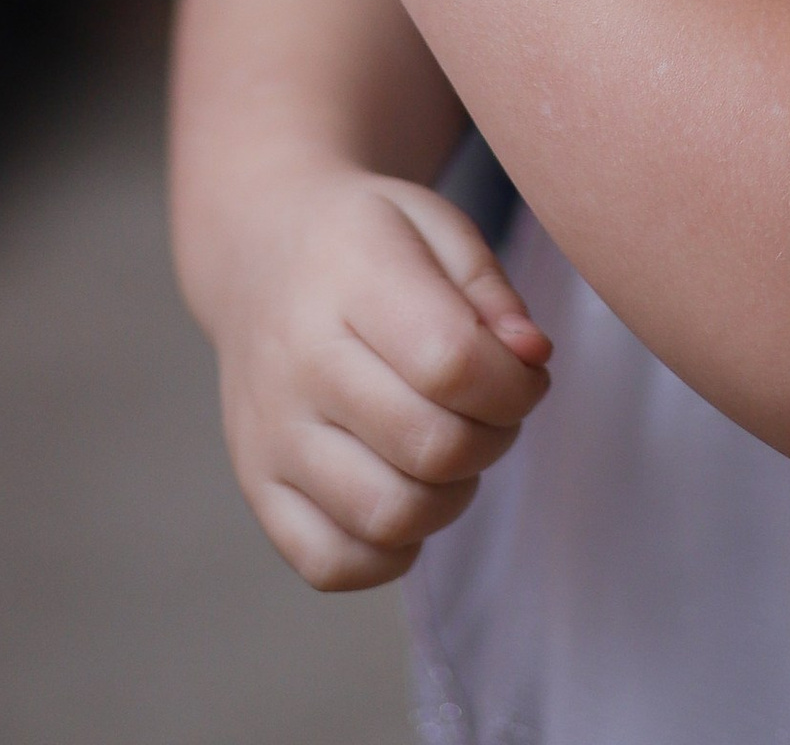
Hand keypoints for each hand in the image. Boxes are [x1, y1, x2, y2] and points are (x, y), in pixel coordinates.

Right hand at [207, 162, 549, 591]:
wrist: (261, 251)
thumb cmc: (365, 243)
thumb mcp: (435, 226)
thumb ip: (491, 291)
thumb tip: (532, 359)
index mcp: (349, 280)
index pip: (454, 364)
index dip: (517, 385)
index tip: (524, 372)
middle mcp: (298, 364)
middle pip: (432, 448)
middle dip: (493, 438)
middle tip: (490, 409)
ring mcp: (269, 435)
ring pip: (390, 517)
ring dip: (449, 497)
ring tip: (448, 447)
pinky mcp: (257, 487)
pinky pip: (333, 563)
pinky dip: (388, 551)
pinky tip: (403, 492)